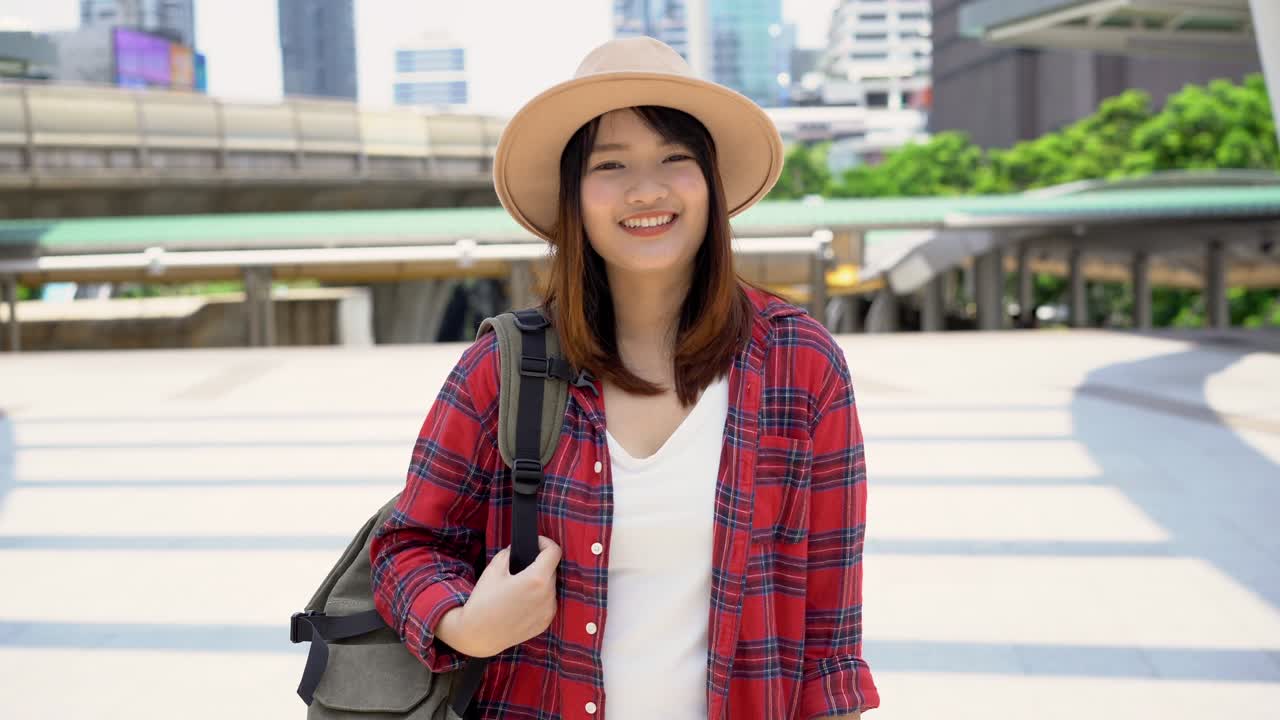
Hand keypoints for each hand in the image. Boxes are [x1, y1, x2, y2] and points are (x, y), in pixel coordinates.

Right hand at [434, 536, 560, 657]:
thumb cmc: (484, 601)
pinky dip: (539, 599)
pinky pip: (548, 603)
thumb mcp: (493, 569)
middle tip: (521, 567)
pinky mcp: (545, 623)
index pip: (554, 552)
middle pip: (551, 570)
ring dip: (540, 582)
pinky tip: (522, 602)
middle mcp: (547, 595)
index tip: (536, 543)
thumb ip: (509, 554)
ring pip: (550, 587)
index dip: (545, 543)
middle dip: (539, 564)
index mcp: (536, 579)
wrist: (478, 634)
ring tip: (520, 587)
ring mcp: (548, 611)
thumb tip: (517, 550)